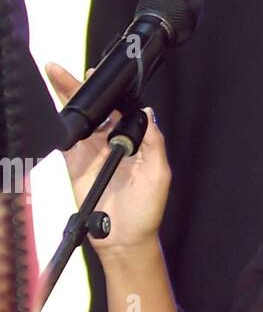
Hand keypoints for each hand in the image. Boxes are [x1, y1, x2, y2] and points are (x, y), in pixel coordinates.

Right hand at [46, 63, 169, 256]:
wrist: (124, 239)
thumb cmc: (146, 211)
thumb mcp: (159, 174)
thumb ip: (154, 142)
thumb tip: (148, 113)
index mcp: (134, 141)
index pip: (120, 109)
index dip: (111, 92)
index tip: (100, 77)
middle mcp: (111, 143)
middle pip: (95, 109)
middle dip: (82, 88)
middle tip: (69, 72)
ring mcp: (91, 152)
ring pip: (78, 119)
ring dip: (68, 99)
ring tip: (57, 77)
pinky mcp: (75, 164)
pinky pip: (65, 140)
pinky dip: (59, 125)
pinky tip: (54, 109)